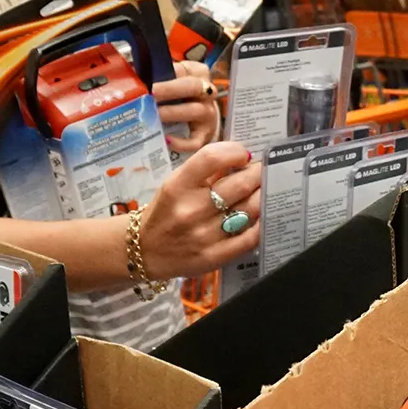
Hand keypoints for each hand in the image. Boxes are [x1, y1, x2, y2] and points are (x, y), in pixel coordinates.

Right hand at [132, 142, 261, 281]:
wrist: (144, 251)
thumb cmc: (165, 212)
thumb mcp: (175, 185)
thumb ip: (205, 172)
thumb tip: (241, 160)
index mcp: (178, 186)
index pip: (213, 158)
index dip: (236, 152)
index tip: (244, 155)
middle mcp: (190, 209)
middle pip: (240, 184)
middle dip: (258, 173)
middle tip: (262, 171)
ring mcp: (203, 235)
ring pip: (249, 209)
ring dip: (262, 196)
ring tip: (263, 191)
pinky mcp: (214, 256)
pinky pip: (249, 238)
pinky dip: (261, 224)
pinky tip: (262, 216)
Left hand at [153, 59, 219, 151]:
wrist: (199, 118)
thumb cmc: (179, 96)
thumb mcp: (172, 81)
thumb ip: (155, 76)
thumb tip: (128, 73)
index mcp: (197, 73)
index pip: (183, 69)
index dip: (167, 72)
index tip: (149, 77)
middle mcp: (207, 92)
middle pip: (192, 86)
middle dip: (169, 89)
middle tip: (150, 94)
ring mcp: (208, 114)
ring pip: (195, 111)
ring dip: (172, 113)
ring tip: (152, 116)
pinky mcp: (205, 135)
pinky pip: (195, 140)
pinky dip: (181, 142)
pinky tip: (166, 140)